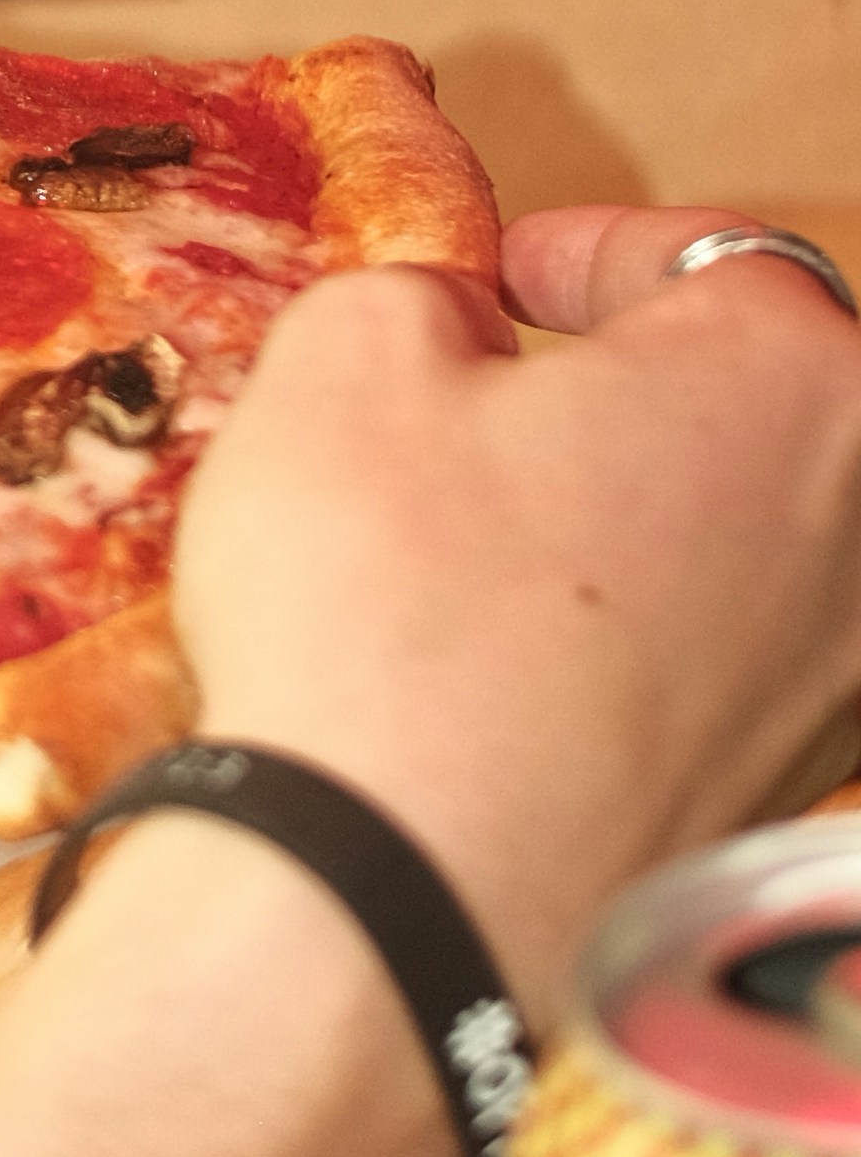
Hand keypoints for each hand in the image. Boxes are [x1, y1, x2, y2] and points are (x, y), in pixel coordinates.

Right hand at [171, 209, 860, 1013]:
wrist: (392, 902)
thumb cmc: (386, 615)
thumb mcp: (345, 360)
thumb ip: (420, 293)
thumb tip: (452, 326)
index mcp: (796, 377)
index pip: (710, 258)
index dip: (585, 253)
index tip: (504, 277)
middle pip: (766, 409)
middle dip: (646, 392)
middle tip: (510, 398)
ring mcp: (844, 683)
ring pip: (756, 549)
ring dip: (651, 525)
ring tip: (503, 544)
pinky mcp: (788, 802)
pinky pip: (727, 678)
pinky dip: (646, 654)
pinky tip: (524, 672)